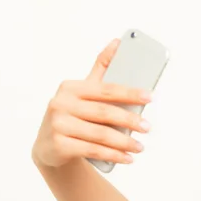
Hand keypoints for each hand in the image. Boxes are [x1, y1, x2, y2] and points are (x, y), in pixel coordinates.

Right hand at [32, 39, 152, 167]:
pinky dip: (113, 155)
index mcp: (71, 88)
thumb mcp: (84, 92)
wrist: (49, 147)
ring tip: (140, 147)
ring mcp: (58, 125)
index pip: (106, 89)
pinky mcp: (58, 145)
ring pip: (100, 135)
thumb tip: (117, 42)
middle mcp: (61, 104)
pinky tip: (128, 158)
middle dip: (130, 121)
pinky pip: (92, 150)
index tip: (150, 97)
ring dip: (124, 142)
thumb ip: (100, 69)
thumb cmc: (73, 115)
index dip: (130, 92)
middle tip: (148, 127)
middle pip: (104, 113)